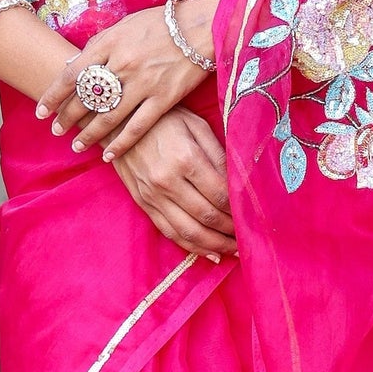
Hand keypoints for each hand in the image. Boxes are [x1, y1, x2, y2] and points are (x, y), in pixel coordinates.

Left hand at [37, 0, 215, 159]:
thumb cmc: (160, 22)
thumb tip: (74, 66)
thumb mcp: (124, 24)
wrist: (200, 25)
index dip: (53, 95)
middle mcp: (122, 64)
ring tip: (77, 145)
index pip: (71, 74)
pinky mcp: (164, 99)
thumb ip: (99, 45)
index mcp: (109, 43)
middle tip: (56, 130)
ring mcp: (143, 83)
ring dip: (89, 134)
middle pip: (85, 98)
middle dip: (67, 117)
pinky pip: (137, 126)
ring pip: (107, 116)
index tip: (41, 111)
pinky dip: (121, 143)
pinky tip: (109, 154)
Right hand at [108, 105, 236, 261]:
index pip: (220, 194)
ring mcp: (153, 196)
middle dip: (231, 231)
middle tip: (250, 237)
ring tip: (235, 251)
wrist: (119, 120)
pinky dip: (191, 246)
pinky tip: (210, 253)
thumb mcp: (196, 126)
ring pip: (188, 231)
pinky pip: (169, 232)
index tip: (253, 216)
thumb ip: (218, 154)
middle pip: (207, 216)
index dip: (239, 209)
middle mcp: (168, 182)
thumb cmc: (164, 119)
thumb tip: (239, 184)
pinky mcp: (144, 204)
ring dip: (215, 245)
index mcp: (186, 159)